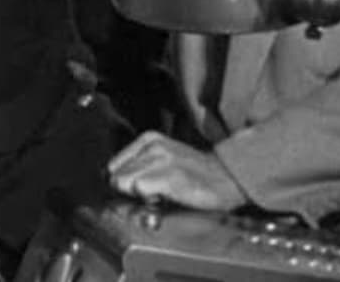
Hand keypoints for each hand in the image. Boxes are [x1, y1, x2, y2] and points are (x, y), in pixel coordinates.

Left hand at [106, 131, 247, 210]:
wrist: (227, 178)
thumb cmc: (194, 173)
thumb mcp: (161, 159)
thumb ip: (136, 167)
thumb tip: (113, 182)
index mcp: (148, 140)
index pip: (113, 167)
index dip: (124, 182)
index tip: (140, 186)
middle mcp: (152, 146)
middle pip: (116, 177)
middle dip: (130, 189)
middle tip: (153, 191)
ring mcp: (162, 159)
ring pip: (125, 183)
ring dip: (139, 194)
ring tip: (161, 192)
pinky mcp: (171, 176)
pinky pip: (140, 189)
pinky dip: (149, 199)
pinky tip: (166, 196)